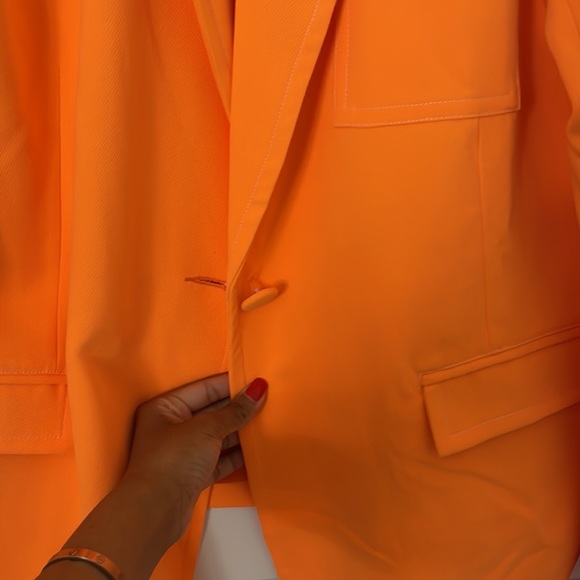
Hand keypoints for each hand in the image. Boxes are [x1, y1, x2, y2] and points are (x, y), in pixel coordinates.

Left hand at [121, 372, 267, 538]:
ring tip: (269, 420)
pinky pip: (219, 457)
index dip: (230, 384)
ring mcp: (183, 452)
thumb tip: (258, 388)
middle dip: (237, 407)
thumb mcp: (207, 428)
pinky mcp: (193, 475)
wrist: (155, 512)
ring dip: (240, 430)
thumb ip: (235, 410)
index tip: (257, 381)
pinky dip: (236, 453)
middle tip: (268, 400)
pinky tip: (257, 448)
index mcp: (165, 407)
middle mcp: (171, 426)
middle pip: (211, 411)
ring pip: (217, 436)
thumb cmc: (175, 459)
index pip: (203, 388)